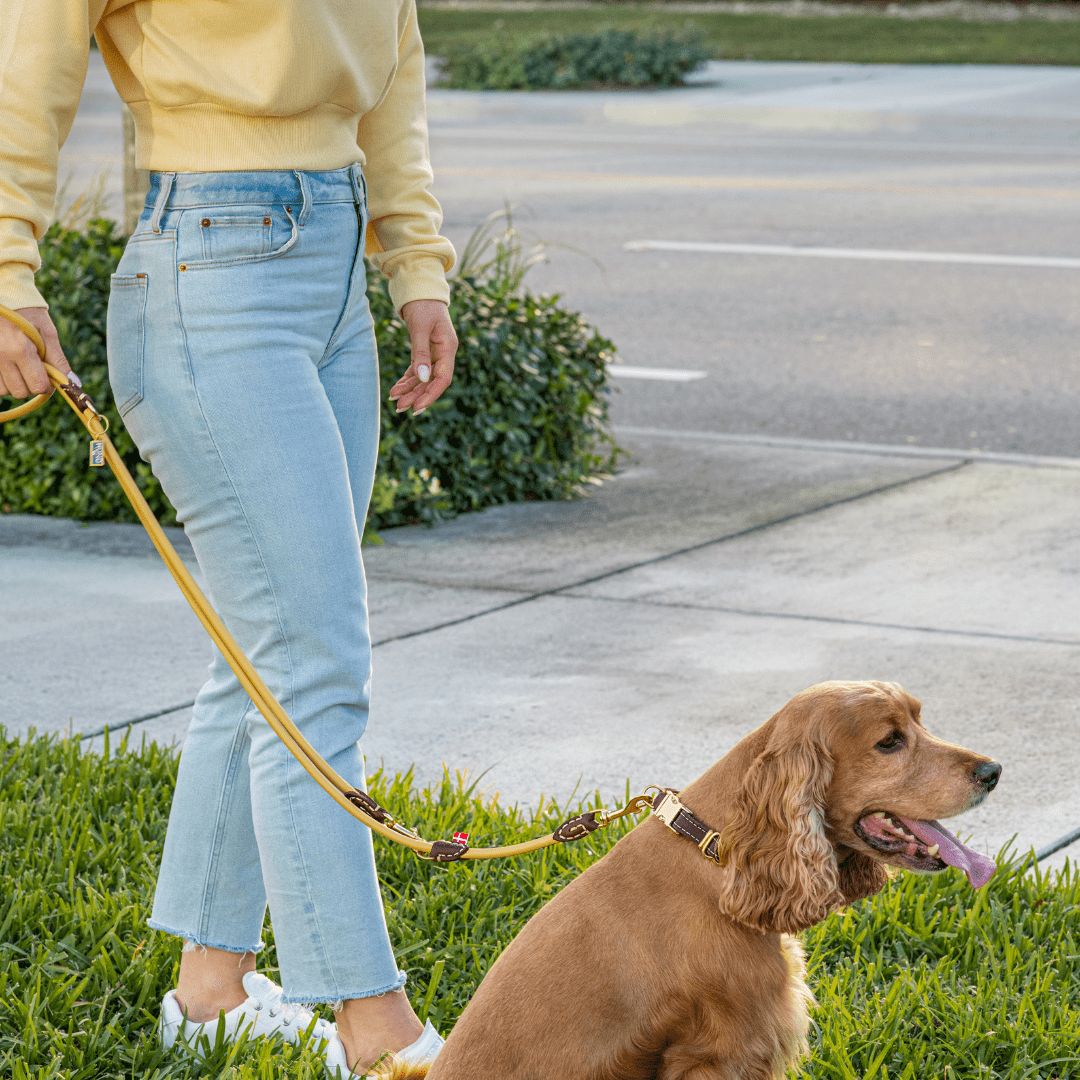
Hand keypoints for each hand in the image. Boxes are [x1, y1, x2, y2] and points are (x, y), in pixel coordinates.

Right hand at [0, 307, 74, 397]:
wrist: (4, 295)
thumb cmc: (28, 313)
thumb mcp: (47, 332)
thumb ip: (58, 359)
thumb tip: (74, 384)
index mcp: (21, 349)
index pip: (38, 385)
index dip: (47, 384)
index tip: (48, 375)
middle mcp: (1, 356)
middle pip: (20, 392)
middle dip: (30, 385)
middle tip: (33, 370)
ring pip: (3, 390)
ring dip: (14, 384)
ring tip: (18, 367)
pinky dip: (2, 380)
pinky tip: (7, 367)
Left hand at [389, 299, 457, 415]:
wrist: (420, 289)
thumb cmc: (422, 304)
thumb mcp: (420, 327)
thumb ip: (421, 353)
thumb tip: (422, 378)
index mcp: (448, 348)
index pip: (443, 379)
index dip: (431, 395)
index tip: (417, 407)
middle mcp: (443, 353)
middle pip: (432, 382)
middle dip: (416, 396)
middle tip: (399, 408)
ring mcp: (435, 353)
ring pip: (423, 378)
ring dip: (409, 390)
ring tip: (394, 400)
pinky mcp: (424, 350)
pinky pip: (417, 370)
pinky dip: (407, 380)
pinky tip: (396, 389)